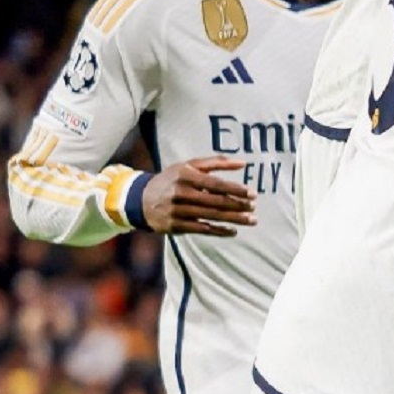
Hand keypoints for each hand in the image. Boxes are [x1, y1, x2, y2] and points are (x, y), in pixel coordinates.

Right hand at [140, 157, 255, 235]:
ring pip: (211, 216)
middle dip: (238, 205)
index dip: (235, 189)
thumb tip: (243, 162)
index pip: (215, 184)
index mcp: (185, 176)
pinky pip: (202, 229)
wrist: (139, 200)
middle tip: (254, 207)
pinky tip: (233, 231)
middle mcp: (180, 193)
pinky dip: (219, 231)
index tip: (252, 193)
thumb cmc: (171, 179)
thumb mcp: (189, 166)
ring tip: (251, 220)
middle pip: (215, 201)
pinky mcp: (175, 226)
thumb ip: (216, 162)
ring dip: (233, 219)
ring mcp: (177, 211)